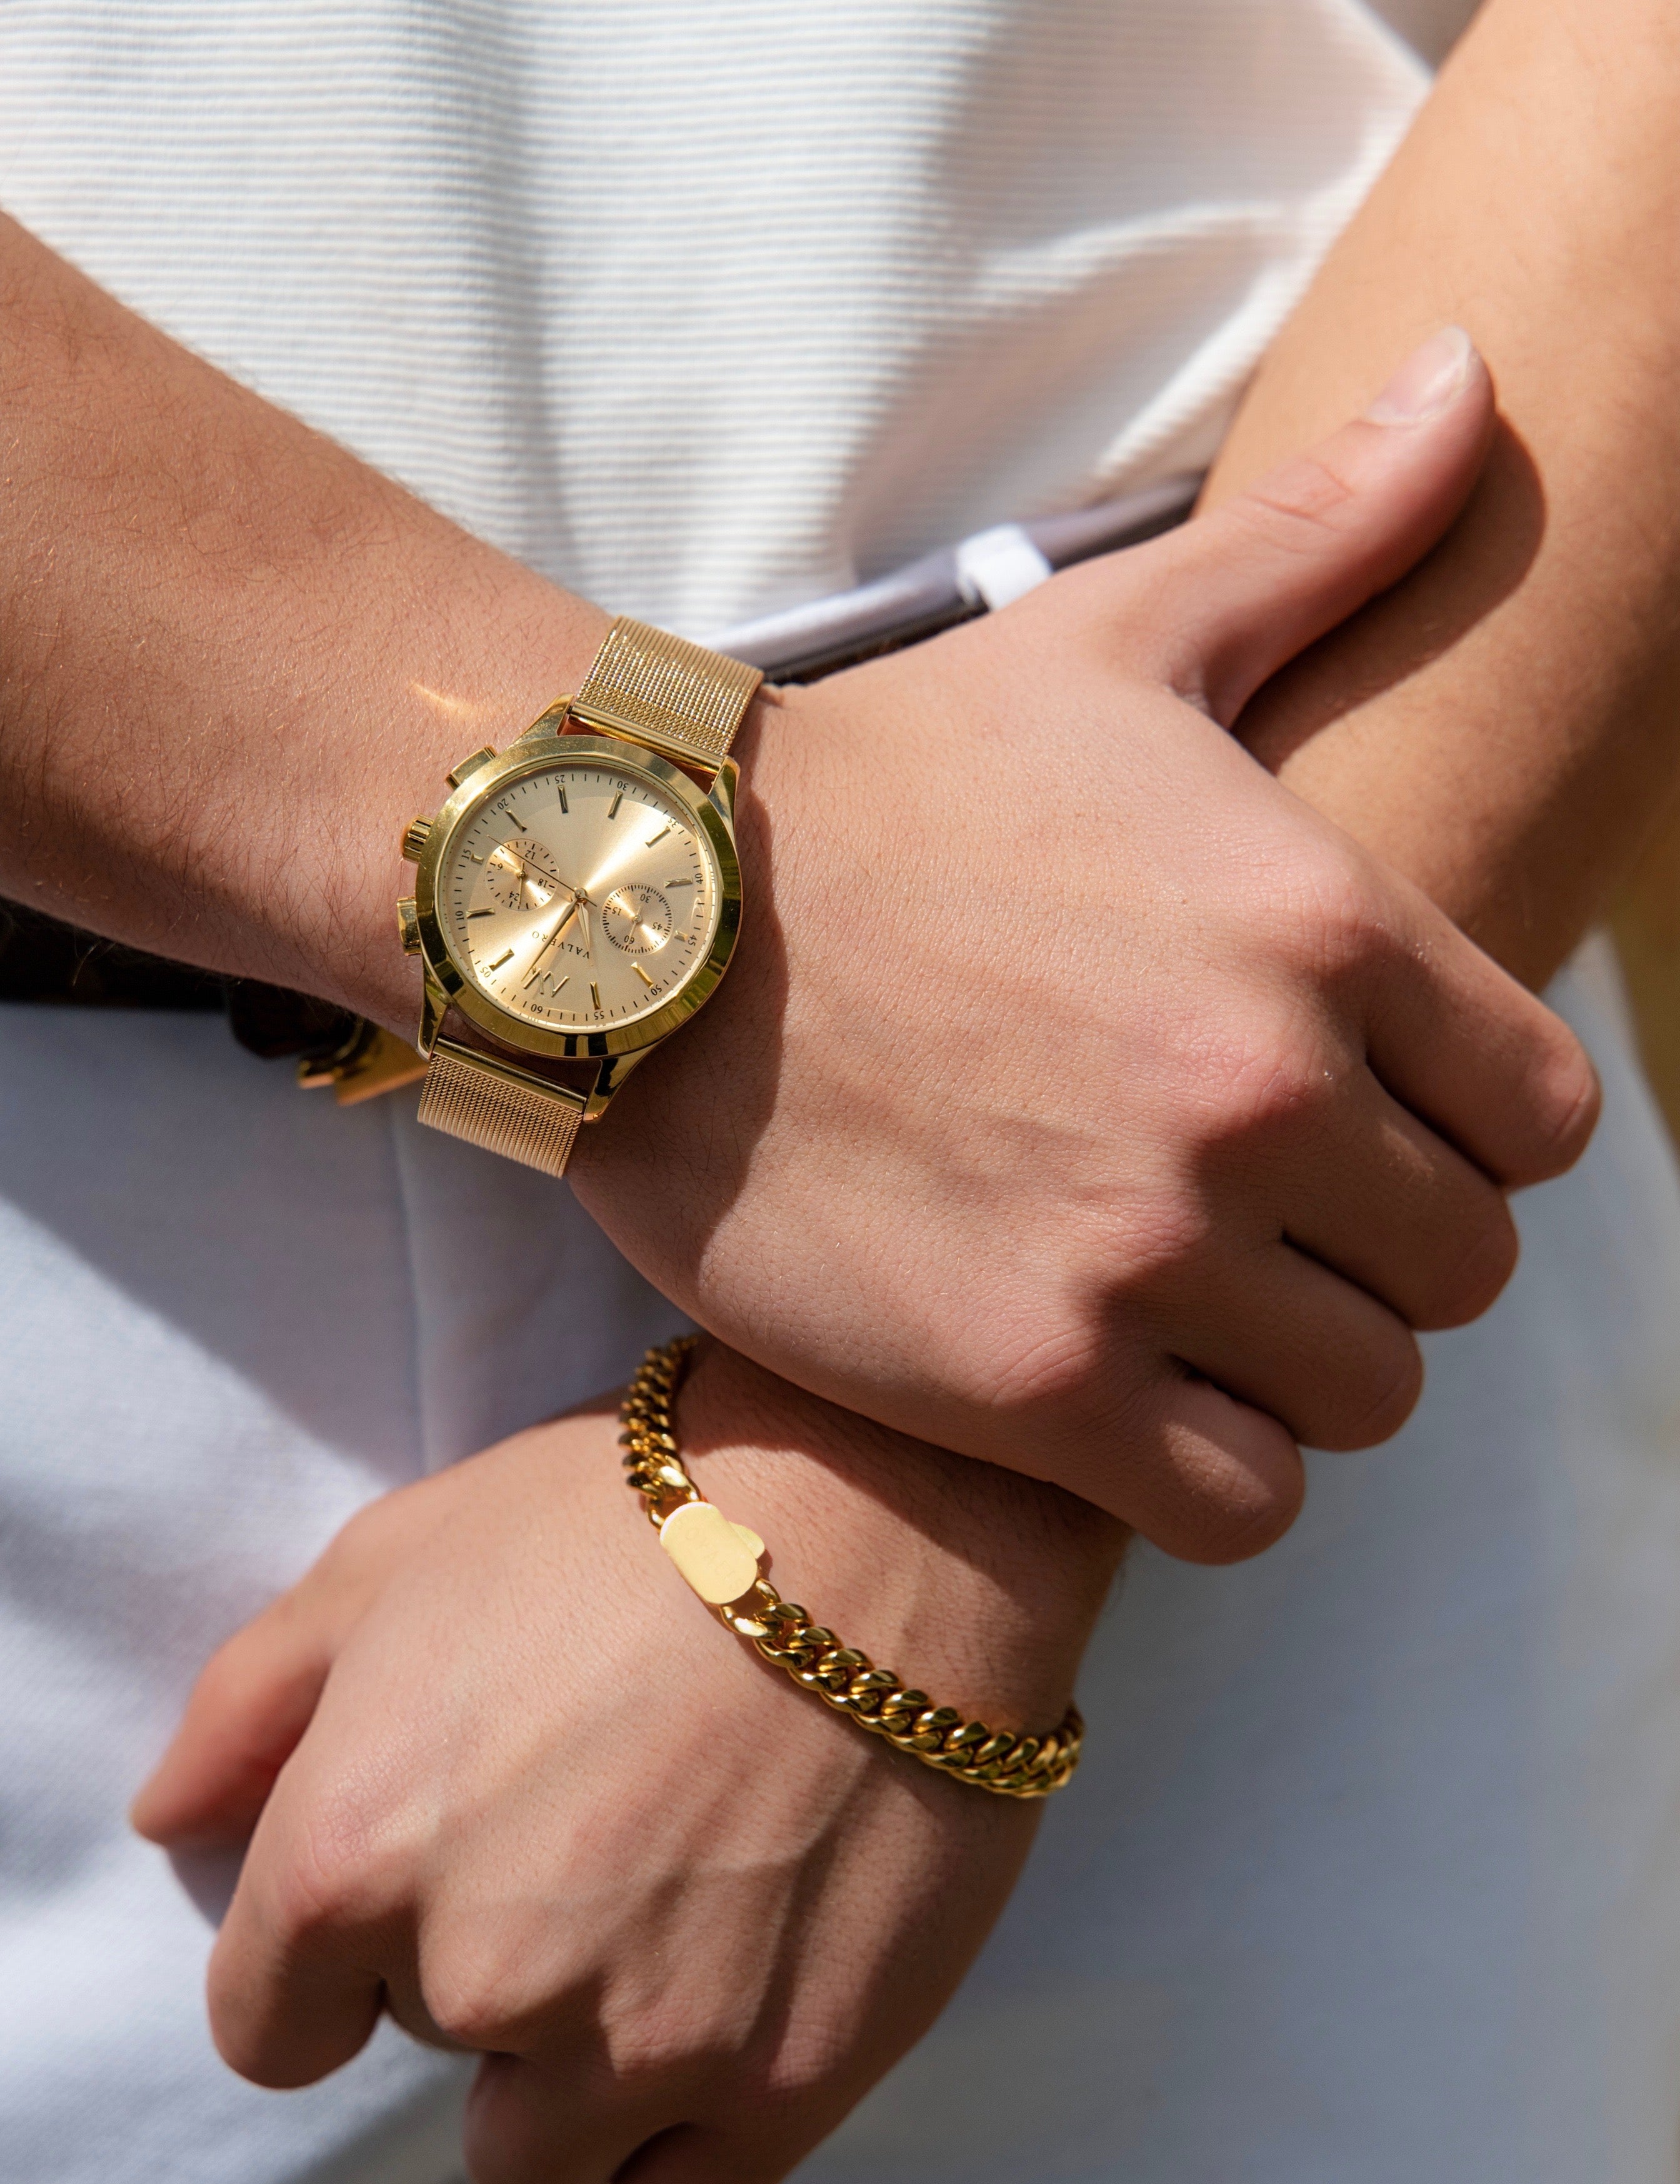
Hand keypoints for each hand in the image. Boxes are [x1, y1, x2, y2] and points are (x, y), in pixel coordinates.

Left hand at [132, 1345, 1121, 2183]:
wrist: (896, 1510)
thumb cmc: (632, 1514)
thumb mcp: (396, 1553)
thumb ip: (247, 1705)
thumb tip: (173, 1825)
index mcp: (351, 1852)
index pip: (269, 2024)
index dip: (333, 1958)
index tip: (420, 1885)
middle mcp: (479, 1973)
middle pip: (426, 2058)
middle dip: (481, 1965)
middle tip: (587, 1834)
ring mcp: (641, 2041)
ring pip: (541, 2154)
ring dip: (578, 2067)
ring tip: (665, 1913)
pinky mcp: (788, 2080)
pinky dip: (684, 2130)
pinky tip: (727, 1995)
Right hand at [574, 333, 1598, 1559]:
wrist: (639, 916)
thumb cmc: (891, 780)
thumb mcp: (1121, 639)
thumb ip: (1330, 535)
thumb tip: (1480, 376)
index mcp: (1326, 930)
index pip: (1545, 1122)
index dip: (1471, 1142)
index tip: (1368, 1134)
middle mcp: (1264, 1097)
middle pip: (1460, 1275)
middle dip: (1380, 1261)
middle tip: (1262, 1233)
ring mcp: (1148, 1251)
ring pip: (1364, 1399)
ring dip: (1297, 1376)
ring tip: (1192, 1319)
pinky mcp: (1033, 1382)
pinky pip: (1243, 1507)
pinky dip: (1209, 1475)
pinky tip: (1127, 1404)